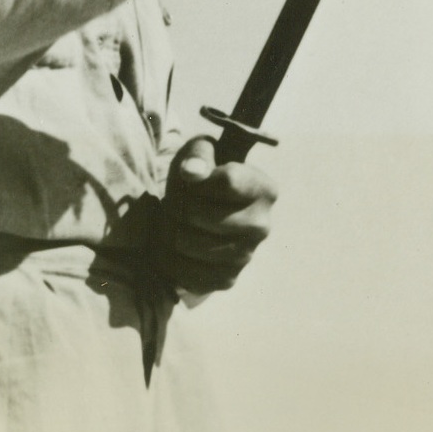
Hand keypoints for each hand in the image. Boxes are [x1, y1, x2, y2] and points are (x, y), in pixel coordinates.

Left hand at [154, 136, 276, 294]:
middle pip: (196, 213)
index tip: (191, 176)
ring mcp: (245, 256)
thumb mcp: (202, 151)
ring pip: (184, 242)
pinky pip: (182, 271)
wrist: (206, 209)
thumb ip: (199, 154)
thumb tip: (192, 171)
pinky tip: (176, 243)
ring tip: (176, 220)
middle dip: (177, 203)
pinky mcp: (226, 279)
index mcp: (264, 190)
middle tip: (178, 200)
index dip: (197, 178)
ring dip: (168, 228)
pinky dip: (168, 256)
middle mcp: (261, 226)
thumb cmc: (204, 175)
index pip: (226, 182)